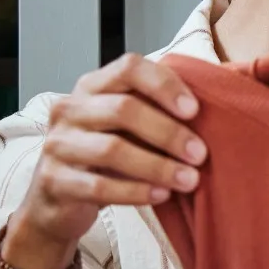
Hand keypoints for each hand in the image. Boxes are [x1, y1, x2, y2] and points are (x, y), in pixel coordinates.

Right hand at [8, 54, 206, 268]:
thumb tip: (214, 112)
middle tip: (200, 154)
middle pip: (123, 110)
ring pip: (112, 149)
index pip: (129, 68)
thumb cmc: (103, 157)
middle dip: (169, 132)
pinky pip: (99, 186)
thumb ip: (154, 112)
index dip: (164, 85)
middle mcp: (70, 109)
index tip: (195, 110)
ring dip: (158, 166)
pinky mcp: (54, 181)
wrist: (57, 201)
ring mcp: (58, 145)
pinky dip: (136, 191)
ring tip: (189, 180)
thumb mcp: (125, 128)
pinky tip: (162, 196)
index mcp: (92, 87)